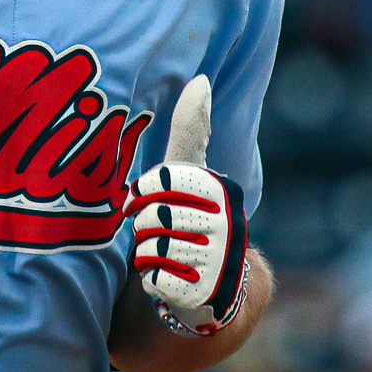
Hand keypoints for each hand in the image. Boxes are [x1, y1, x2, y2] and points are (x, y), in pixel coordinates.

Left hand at [122, 75, 248, 337]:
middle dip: (144, 228)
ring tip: (168, 257)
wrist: (212, 289)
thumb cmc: (190, 220)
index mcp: (220, 188)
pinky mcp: (206, 292)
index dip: (143, 195)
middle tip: (161, 236)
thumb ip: (190, 130)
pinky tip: (170, 282)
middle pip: (150, 216)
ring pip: (150, 247)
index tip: (152, 203)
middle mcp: (228, 222)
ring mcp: (220, 259)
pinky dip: (153, 282)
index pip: (157, 182)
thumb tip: (200, 80)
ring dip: (147, 255)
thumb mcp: (190, 173)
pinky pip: (154, 279)